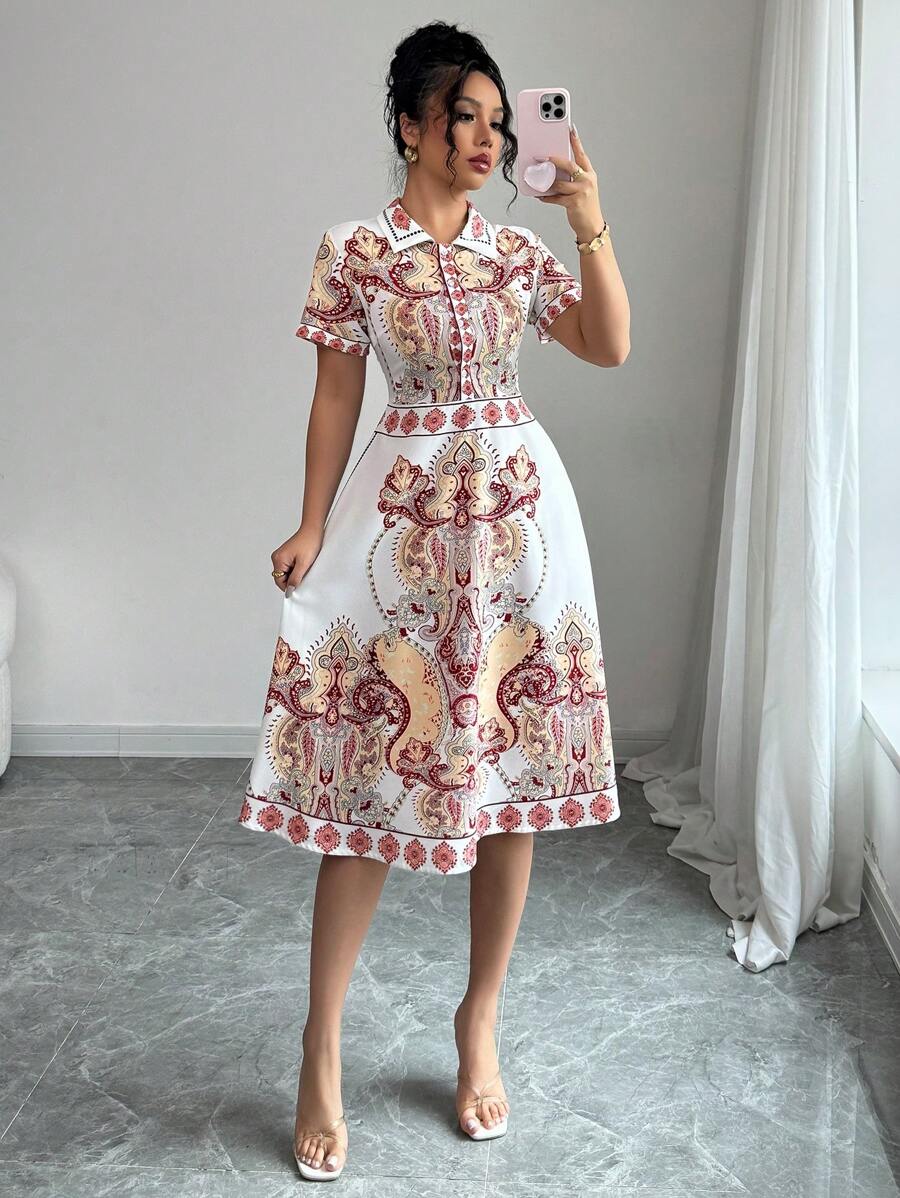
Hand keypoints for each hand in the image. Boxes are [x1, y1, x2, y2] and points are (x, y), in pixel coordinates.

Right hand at [271, 525, 323, 592]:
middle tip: (304, 573)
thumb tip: (289, 590)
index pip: (279, 581)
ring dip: (295, 573)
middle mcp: (276, 557)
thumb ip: (295, 578)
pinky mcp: (286, 554)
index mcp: (278, 560)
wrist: (313, 530)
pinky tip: (303, 563)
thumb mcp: (303, 564)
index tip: (299, 586)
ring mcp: (280, 555)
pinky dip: (296, 568)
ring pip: (286, 572)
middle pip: (282, 577)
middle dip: (292, 578)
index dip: (289, 586)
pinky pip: (289, 567)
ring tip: (304, 566)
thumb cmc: (309, 542)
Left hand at [536, 126, 603, 241]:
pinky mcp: (574, 203)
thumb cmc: (585, 207)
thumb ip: (572, 179)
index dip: (575, 141)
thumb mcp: (583, 189)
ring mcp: (581, 192)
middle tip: (543, 156)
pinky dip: (546, 197)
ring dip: (547, 183)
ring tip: (538, 180)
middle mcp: (587, 180)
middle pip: (569, 166)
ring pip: (560, 183)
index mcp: (589, 174)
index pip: (581, 155)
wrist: (592, 226)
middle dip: (555, 160)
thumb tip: (554, 170)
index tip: (570, 129)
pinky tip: (540, 196)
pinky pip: (556, 198)